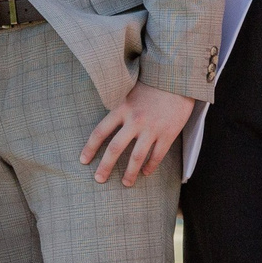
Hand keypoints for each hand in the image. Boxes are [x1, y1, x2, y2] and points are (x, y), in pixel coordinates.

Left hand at [81, 83, 195, 186]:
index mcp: (122, 109)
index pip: (100, 132)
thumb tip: (107, 126)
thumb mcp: (129, 93)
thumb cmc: (152, 85)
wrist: (178, 79)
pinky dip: (150, 166)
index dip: (90, 148)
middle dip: (105, 166)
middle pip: (115, 148)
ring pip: (137, 157)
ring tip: (125, 183)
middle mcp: (135, 120)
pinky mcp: (168, 133)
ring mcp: (152, 128)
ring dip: (130, 173)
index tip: (83, 160)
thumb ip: (119, 109)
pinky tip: (146, 172)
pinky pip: (157, 155)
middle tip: (99, 179)